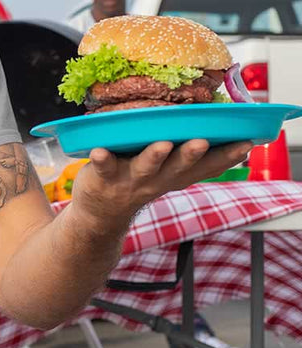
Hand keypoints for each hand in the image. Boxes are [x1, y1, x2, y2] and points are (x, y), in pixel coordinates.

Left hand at [71, 139, 252, 222]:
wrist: (100, 215)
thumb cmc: (138, 183)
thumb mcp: (170, 175)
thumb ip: (192, 160)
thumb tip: (224, 133)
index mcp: (175, 175)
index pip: (206, 167)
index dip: (227, 157)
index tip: (247, 143)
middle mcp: (157, 178)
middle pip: (178, 166)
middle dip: (192, 154)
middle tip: (203, 141)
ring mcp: (130, 179)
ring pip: (145, 167)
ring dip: (155, 156)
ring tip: (163, 144)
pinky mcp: (103, 176)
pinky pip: (103, 166)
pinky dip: (102, 159)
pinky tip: (100, 151)